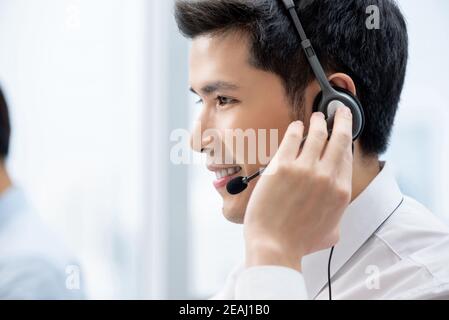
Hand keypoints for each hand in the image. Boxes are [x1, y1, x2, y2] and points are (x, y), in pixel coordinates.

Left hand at [244, 104, 353, 271]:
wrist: (274, 245)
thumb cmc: (299, 242)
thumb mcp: (331, 232)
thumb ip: (336, 216)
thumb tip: (335, 212)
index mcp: (340, 192)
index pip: (347, 157)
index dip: (345, 141)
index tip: (343, 133)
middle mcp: (327, 177)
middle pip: (339, 138)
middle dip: (341, 120)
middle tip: (339, 111)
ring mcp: (305, 169)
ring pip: (317, 134)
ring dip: (318, 121)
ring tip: (317, 116)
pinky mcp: (282, 166)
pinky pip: (292, 138)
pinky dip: (296, 128)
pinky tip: (296, 125)